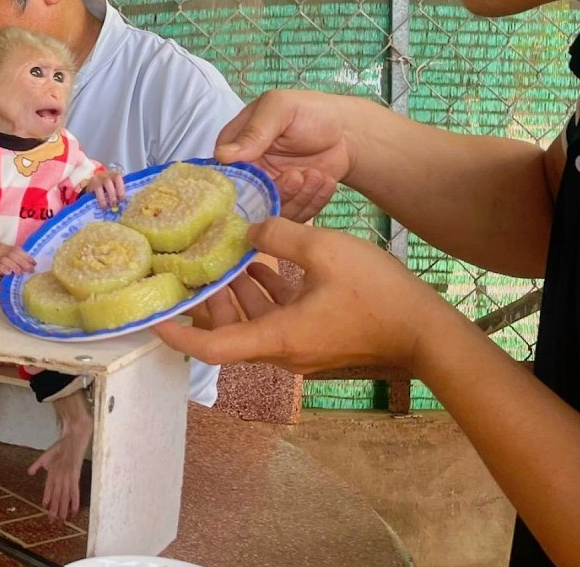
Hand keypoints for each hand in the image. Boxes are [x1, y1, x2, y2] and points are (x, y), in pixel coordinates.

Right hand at [86, 170, 125, 207]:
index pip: (117, 177)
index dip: (120, 188)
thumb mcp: (115, 187)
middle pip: (107, 182)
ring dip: (103, 198)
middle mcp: (104, 175)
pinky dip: (98, 200)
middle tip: (114, 204)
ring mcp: (96, 180)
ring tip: (105, 207)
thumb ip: (118, 192)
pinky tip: (100, 205)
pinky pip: (92, 193)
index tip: (121, 199)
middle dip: (111, 194)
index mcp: (113, 175)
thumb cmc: (108, 188)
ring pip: (99, 187)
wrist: (95, 184)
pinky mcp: (90, 186)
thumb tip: (123, 203)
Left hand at [151, 217, 459, 373]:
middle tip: (186, 267)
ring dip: (237, 291)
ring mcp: (299, 349)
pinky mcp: (316, 340)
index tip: (151, 315)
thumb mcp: (324, 250)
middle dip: (206, 299)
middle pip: (226, 330)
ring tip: (225, 253)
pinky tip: (263, 260)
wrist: (428, 332)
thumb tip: (251, 228)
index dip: (176, 332)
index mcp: (276, 338)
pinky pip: (276, 318)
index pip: (210, 347)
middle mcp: (281, 352)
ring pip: (252, 322)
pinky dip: (264, 293)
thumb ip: (280, 234)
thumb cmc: (379, 295)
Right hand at [215, 90, 351, 221]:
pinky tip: (325, 182)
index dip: (237, 180)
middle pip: (247, 198)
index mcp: (236, 146)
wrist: (348, 131)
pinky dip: (311, 202)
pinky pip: (293, 217)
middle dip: (274, 190)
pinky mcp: (290, 204)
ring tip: (316, 175)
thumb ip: (254, 131)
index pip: (223, 171)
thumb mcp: (280, 109)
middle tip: (297, 176)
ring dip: (297, 196)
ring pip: (271, 211)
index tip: (261, 176)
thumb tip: (222, 155)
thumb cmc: (311, 112)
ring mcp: (269, 191)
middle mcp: (248, 172)